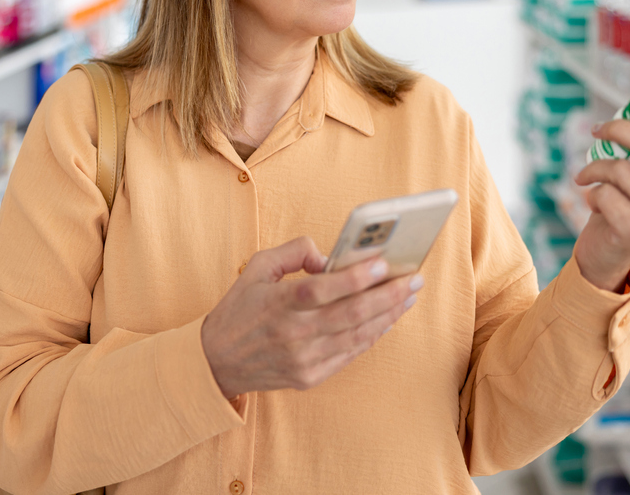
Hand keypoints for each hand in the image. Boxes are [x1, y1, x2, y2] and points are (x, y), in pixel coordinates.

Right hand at [200, 236, 421, 398]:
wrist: (217, 361)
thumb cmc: (239, 309)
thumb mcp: (256, 268)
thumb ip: (293, 252)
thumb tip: (330, 256)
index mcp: (278, 303)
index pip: (322, 289)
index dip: (355, 276)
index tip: (382, 262)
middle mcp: (293, 334)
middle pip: (350, 314)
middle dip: (387, 295)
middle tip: (412, 279)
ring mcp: (303, 359)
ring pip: (357, 336)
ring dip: (388, 316)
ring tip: (408, 297)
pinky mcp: (310, 377)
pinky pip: (349, 355)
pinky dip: (372, 336)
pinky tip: (386, 320)